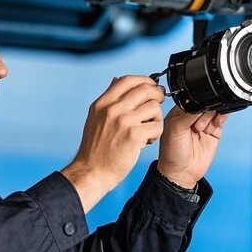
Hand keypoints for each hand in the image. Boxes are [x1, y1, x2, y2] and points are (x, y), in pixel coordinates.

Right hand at [61, 75, 165, 211]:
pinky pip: (156, 126)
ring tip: (148, 129)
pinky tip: (147, 141)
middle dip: (157, 95)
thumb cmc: (95, 149)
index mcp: (102, 103)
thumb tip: (116, 79)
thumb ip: (108, 99)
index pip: (127, 80)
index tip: (151, 86)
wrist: (92, 171)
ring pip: (154, 107)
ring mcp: (123, 121)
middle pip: (145, 89)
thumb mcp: (96, 118)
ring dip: (156, 118)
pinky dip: (156, 133)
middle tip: (159, 103)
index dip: (144, 80)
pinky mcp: (134, 135)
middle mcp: (112, 109)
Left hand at [156, 106, 227, 188]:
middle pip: (206, 101)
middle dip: (205, 113)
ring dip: (212, 117)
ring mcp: (204, 122)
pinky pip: (222, 117)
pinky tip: (214, 127)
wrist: (183, 172)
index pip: (193, 97)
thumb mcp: (176, 128)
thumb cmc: (172, 152)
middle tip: (197, 127)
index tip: (195, 114)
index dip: (197, 103)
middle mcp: (192, 115)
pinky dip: (221, 118)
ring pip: (215, 108)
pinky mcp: (214, 130)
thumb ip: (189, 113)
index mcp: (179, 111)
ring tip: (204, 130)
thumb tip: (204, 102)